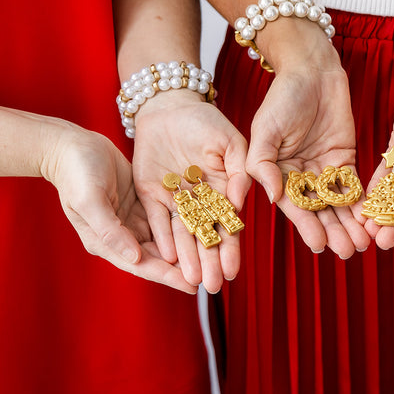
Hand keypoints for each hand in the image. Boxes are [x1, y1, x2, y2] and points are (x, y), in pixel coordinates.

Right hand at [41, 122, 197, 293]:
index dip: (167, 276)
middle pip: (157, 257)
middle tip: (212, 278)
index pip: (141, 265)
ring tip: (213, 258)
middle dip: (183, 267)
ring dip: (186, 249)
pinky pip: (166, 220)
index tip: (192, 286)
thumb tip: (133, 257)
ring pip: (165, 241)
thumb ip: (110, 230)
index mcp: (105, 241)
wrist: (72, 146)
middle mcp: (121, 236)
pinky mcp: (142, 204)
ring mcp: (132, 220)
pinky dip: (183, 226)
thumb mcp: (90, 200)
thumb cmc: (76, 173)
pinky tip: (203, 229)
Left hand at [132, 90, 249, 292]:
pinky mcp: (151, 194)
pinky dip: (162, 237)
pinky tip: (168, 257)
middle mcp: (200, 201)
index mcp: (223, 190)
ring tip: (192, 281)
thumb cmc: (206, 121)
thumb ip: (241, 171)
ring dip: (188, 257)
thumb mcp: (230, 142)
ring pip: (182, 234)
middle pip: (205, 236)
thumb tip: (242, 201)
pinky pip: (157, 219)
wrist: (169, 107)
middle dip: (210, 262)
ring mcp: (175, 199)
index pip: (228, 225)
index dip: (230, 247)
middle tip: (214, 286)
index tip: (233, 270)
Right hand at [245, 54, 369, 258]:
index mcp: (278, 174)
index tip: (320, 245)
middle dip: (334, 232)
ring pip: (339, 204)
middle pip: (320, 211)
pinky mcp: (345, 160)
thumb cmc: (282, 98)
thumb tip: (273, 197)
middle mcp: (301, 178)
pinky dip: (363, 203)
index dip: (307, 226)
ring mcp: (324, 170)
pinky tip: (372, 219)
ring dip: (350, 225)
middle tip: (348, 253)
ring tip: (362, 245)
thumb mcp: (264, 130)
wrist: (311, 72)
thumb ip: (263, 164)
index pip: (294, 206)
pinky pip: (355, 186)